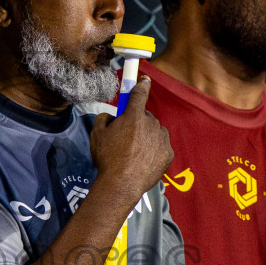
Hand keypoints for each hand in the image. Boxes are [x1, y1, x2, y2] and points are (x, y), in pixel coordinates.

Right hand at [89, 78, 173, 204]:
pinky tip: (144, 161)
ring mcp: (162, 139)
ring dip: (147, 136)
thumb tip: (112, 116)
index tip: (145, 80)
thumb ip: (104, 118)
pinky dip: (155, 150)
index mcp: (134, 116)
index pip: (139, 94)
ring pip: (155, 131)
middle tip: (127, 138)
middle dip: (138, 123)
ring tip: (135, 153)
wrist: (122, 184)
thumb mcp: (97, 135)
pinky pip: (161, 146)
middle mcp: (151, 124)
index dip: (142, 85)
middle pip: (145, 117)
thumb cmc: (108, 158)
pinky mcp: (168, 154)